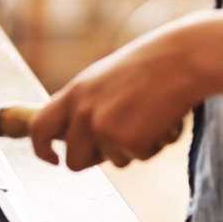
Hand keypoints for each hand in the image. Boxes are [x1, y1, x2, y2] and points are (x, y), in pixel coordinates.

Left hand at [30, 20, 204, 170]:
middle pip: (74, 161)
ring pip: (113, 162)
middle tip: (120, 141)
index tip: (52, 159)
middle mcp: (82, 112)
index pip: (39, 128)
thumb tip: (72, 137)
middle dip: (95, 161)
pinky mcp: (128, 141)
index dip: (41, 149)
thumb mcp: (103, 80)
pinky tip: (163, 120)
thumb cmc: (150, 66)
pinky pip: (140, 158)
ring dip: (133, 148)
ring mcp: (103, 128)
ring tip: (149, 116)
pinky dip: (155, 145)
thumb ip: (85, 105)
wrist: (183, 59)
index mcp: (73, 93)